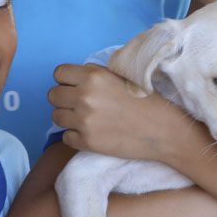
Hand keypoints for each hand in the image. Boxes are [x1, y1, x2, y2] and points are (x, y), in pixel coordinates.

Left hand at [50, 63, 204, 164]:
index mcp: (93, 77)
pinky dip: (76, 136)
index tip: (75, 87)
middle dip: (64, 99)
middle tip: (81, 105)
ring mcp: (84, 122)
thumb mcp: (121, 77)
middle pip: (53, 95)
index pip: (59, 73)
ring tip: (87, 120)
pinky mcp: (87, 142)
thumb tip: (77, 77)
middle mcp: (84, 97)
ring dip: (68, 118)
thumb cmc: (146, 101)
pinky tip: (93, 133)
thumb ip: (96, 75)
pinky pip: (66, 137)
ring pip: (56, 117)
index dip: (66, 80)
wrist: (163, 131)